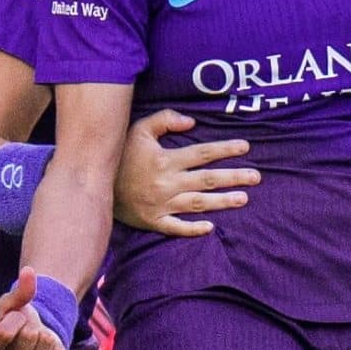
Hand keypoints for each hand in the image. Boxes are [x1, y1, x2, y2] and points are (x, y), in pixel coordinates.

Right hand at [0, 267, 67, 349]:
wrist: (35, 339)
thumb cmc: (16, 320)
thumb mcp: (13, 303)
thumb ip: (20, 289)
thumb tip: (28, 272)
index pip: (4, 332)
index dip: (16, 317)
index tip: (16, 317)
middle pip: (30, 336)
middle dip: (34, 325)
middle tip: (29, 330)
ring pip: (47, 345)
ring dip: (48, 336)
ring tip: (38, 340)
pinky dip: (59, 349)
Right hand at [114, 110, 258, 237]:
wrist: (93, 183)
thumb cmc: (120, 154)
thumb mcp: (139, 129)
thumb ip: (165, 120)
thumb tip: (192, 122)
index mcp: (165, 160)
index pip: (202, 153)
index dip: (224, 149)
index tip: (245, 147)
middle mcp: (167, 183)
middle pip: (207, 179)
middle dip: (233, 177)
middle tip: (257, 176)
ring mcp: (161, 204)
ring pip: (198, 203)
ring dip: (222, 201)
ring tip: (244, 198)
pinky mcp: (153, 221)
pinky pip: (176, 227)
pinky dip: (193, 229)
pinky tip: (211, 228)